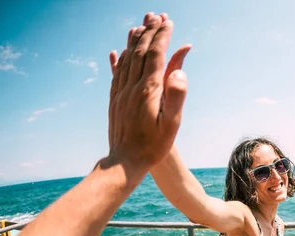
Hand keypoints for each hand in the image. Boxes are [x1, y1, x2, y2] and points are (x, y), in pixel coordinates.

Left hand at [105, 12, 190, 177]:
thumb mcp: (171, 125)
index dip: (162, 36)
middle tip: (155, 16)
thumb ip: (176, 97)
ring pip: (127, 59)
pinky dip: (121, 57)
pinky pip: (117, 72)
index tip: (168, 22)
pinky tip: (121, 52)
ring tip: (139, 26)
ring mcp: (121, 93)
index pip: (156, 55)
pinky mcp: (115, 100)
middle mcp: (132, 87)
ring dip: (134, 41)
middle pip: (140, 52)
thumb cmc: (153, 146)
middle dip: (148, 32)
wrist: (125, 161)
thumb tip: (179, 73)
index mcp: (149, 91)